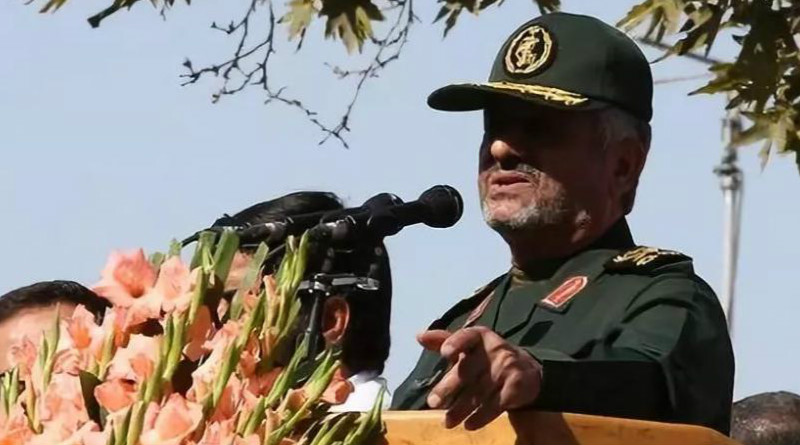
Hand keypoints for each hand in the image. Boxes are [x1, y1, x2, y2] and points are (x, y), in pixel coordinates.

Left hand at [418, 327, 542, 429]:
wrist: (526, 371)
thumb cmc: (488, 356)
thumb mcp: (469, 346)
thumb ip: (444, 340)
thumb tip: (419, 336)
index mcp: (479, 337)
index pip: (467, 336)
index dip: (456, 343)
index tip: (444, 353)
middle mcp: (494, 350)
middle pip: (467, 371)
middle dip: (448, 387)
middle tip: (433, 403)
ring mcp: (506, 368)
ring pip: (478, 393)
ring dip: (460, 409)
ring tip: (447, 422)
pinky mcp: (515, 388)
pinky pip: (495, 405)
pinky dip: (481, 417)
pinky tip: (469, 425)